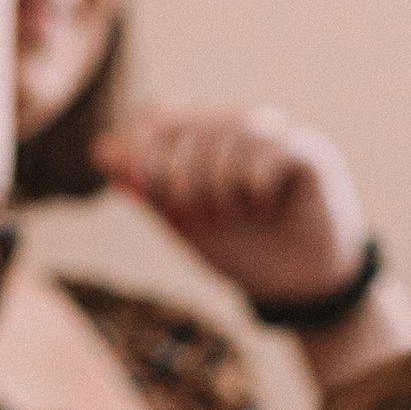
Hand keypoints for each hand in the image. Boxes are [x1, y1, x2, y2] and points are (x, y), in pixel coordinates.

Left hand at [94, 102, 369, 309]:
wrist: (299, 292)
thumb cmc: (245, 253)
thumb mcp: (186, 225)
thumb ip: (148, 189)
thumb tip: (101, 150)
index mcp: (205, 141)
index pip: (158, 118)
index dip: (145, 150)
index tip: (147, 190)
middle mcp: (240, 129)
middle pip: (192, 121)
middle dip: (180, 168)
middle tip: (190, 207)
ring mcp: (277, 136)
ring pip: (233, 130)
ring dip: (219, 178)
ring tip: (231, 212)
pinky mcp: (309, 154)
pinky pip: (271, 150)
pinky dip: (255, 181)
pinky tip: (261, 203)